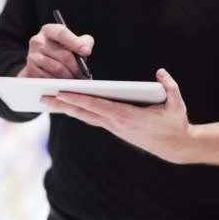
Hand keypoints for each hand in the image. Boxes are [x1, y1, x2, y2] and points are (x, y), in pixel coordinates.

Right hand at [18, 24, 93, 78]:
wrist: (41, 64)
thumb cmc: (60, 51)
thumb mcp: (73, 42)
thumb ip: (83, 42)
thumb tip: (86, 49)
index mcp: (49, 30)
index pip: (62, 33)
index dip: (75, 43)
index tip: (86, 52)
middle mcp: (38, 41)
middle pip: (64, 55)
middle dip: (77, 67)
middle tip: (84, 74)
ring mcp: (33, 55)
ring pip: (58, 68)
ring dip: (70, 76)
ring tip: (75, 78)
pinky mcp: (31, 70)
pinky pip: (50, 78)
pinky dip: (59, 81)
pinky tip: (63, 81)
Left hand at [41, 69, 195, 164]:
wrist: (176, 147)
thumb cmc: (175, 123)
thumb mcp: (176, 103)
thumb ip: (169, 86)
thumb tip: (160, 72)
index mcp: (125, 116)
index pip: (96, 106)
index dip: (77, 99)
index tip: (61, 93)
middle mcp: (115, 123)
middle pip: (83, 113)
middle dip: (62, 105)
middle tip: (42, 97)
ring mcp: (114, 128)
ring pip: (85, 117)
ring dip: (67, 109)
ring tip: (50, 101)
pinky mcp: (116, 129)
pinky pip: (92, 119)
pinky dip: (79, 112)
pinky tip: (69, 107)